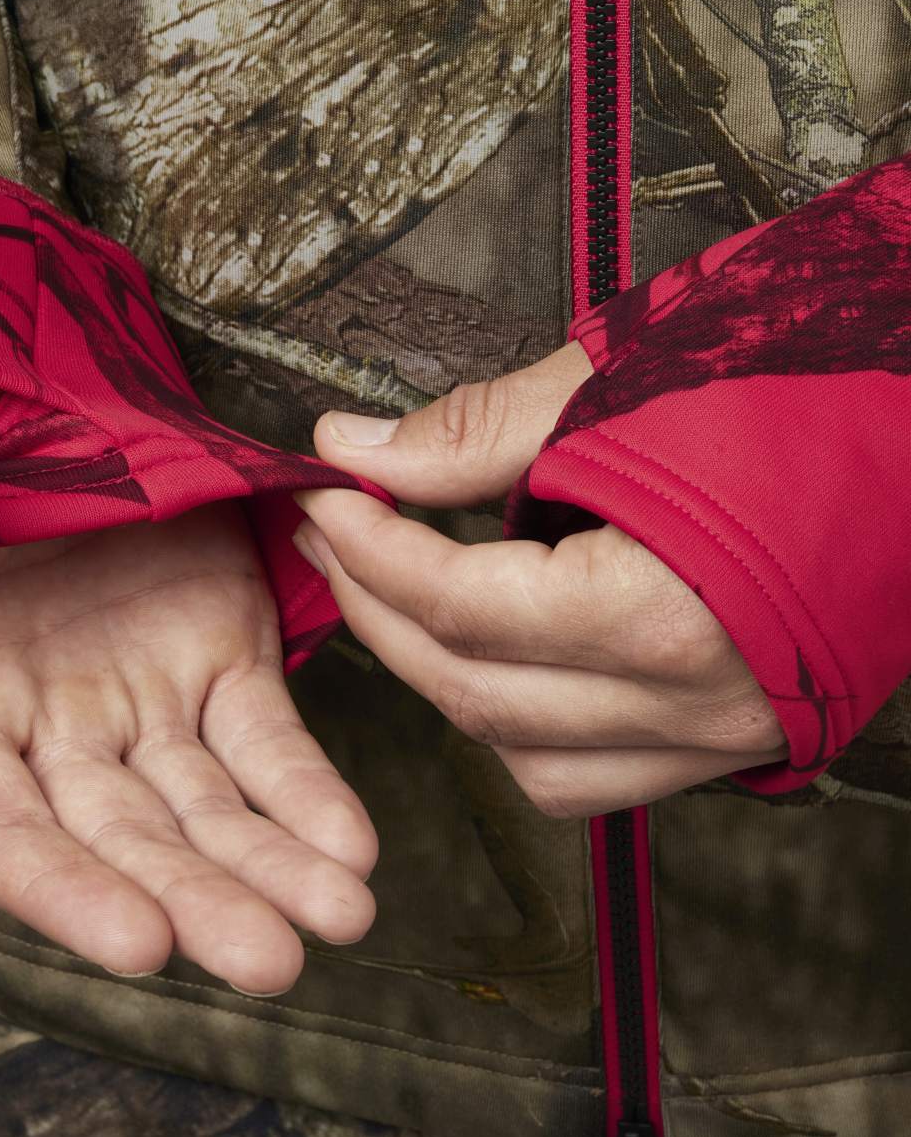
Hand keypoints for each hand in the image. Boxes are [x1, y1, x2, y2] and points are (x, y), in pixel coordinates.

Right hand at [0, 502, 377, 992]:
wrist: (68, 392)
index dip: (61, 890)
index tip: (139, 941)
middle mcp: (53, 723)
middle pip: (122, 842)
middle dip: (196, 902)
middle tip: (270, 959)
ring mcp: (147, 699)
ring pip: (208, 809)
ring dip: (271, 869)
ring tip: (341, 915)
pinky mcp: (225, 660)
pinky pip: (270, 741)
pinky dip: (309, 793)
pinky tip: (349, 845)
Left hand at [294, 342, 787, 817]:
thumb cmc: (808, 364)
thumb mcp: (622, 380)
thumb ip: (476, 434)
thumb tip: (358, 450)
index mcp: (663, 612)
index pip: (459, 607)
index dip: (372, 550)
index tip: (328, 497)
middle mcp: (696, 702)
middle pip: (476, 694)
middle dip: (384, 616)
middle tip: (341, 541)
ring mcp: (727, 732)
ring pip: (532, 759)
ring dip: (450, 683)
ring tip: (408, 595)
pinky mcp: (744, 733)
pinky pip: (598, 772)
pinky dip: (527, 723)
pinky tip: (503, 651)